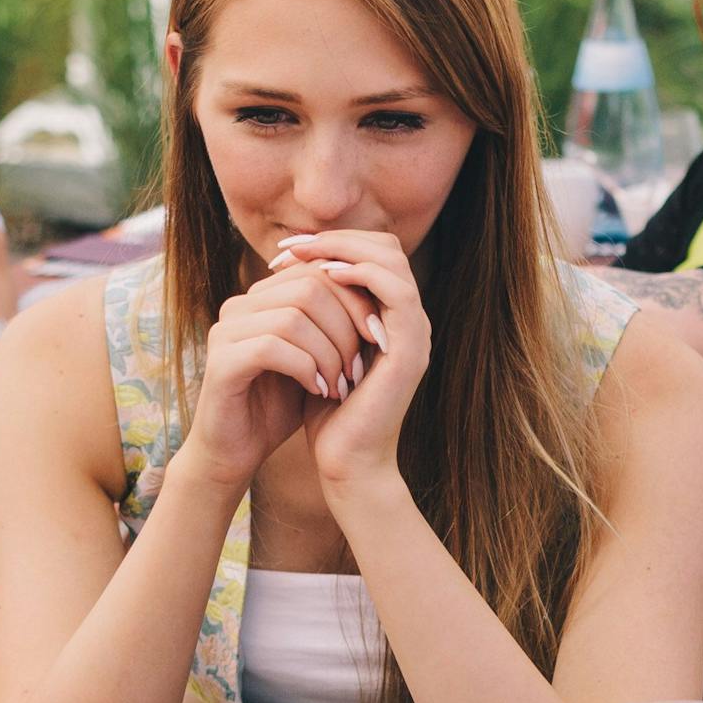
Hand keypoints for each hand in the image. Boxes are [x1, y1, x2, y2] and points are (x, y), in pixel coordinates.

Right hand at [182, 259, 371, 489]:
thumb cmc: (279, 407)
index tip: (378, 336)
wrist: (237, 453)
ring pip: (293, 317)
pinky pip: (271, 347)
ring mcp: (226, 331)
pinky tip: (318, 390)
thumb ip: (335, 325)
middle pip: (309, 286)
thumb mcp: (316, 359)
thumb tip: (380, 294)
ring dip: (329, 353)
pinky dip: (305, 369)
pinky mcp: (220, 362)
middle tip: (359, 367)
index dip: (356, 299)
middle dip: (346, 327)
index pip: (318, 270)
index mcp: (263, 298)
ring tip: (340, 385)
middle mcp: (240, 305)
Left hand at [273, 229, 429, 496]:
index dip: (333, 243)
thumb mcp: (320, 351)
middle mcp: (409, 321)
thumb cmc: (328, 415)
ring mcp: (414, 335)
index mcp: (390, 319)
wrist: (347, 464)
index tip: (287, 250)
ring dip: (344, 249)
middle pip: (386, 248)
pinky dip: (361, 274)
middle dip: (335, 238)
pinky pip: (395, 292)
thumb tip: (289, 275)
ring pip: (392, 261)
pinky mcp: (409, 350)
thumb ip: (319, 315)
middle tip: (290, 245)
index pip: (373, 255)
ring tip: (303, 254)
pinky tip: (324, 276)